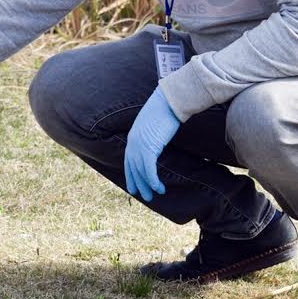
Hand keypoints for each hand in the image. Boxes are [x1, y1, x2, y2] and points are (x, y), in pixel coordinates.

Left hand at [123, 88, 180, 202]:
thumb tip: (156, 141)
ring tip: (155, 195)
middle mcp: (133, 142)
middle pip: (134, 169)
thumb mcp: (154, 124)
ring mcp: (140, 145)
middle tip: (146, 197)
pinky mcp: (149, 147)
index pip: (128, 161)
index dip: (130, 176)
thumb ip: (152, 134)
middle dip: (139, 184)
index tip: (132, 188)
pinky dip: (153, 180)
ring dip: (148, 185)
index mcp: (133, 137)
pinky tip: (158, 188)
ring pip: (141, 171)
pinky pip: (149, 169)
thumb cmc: (165, 109)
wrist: (168, 101)